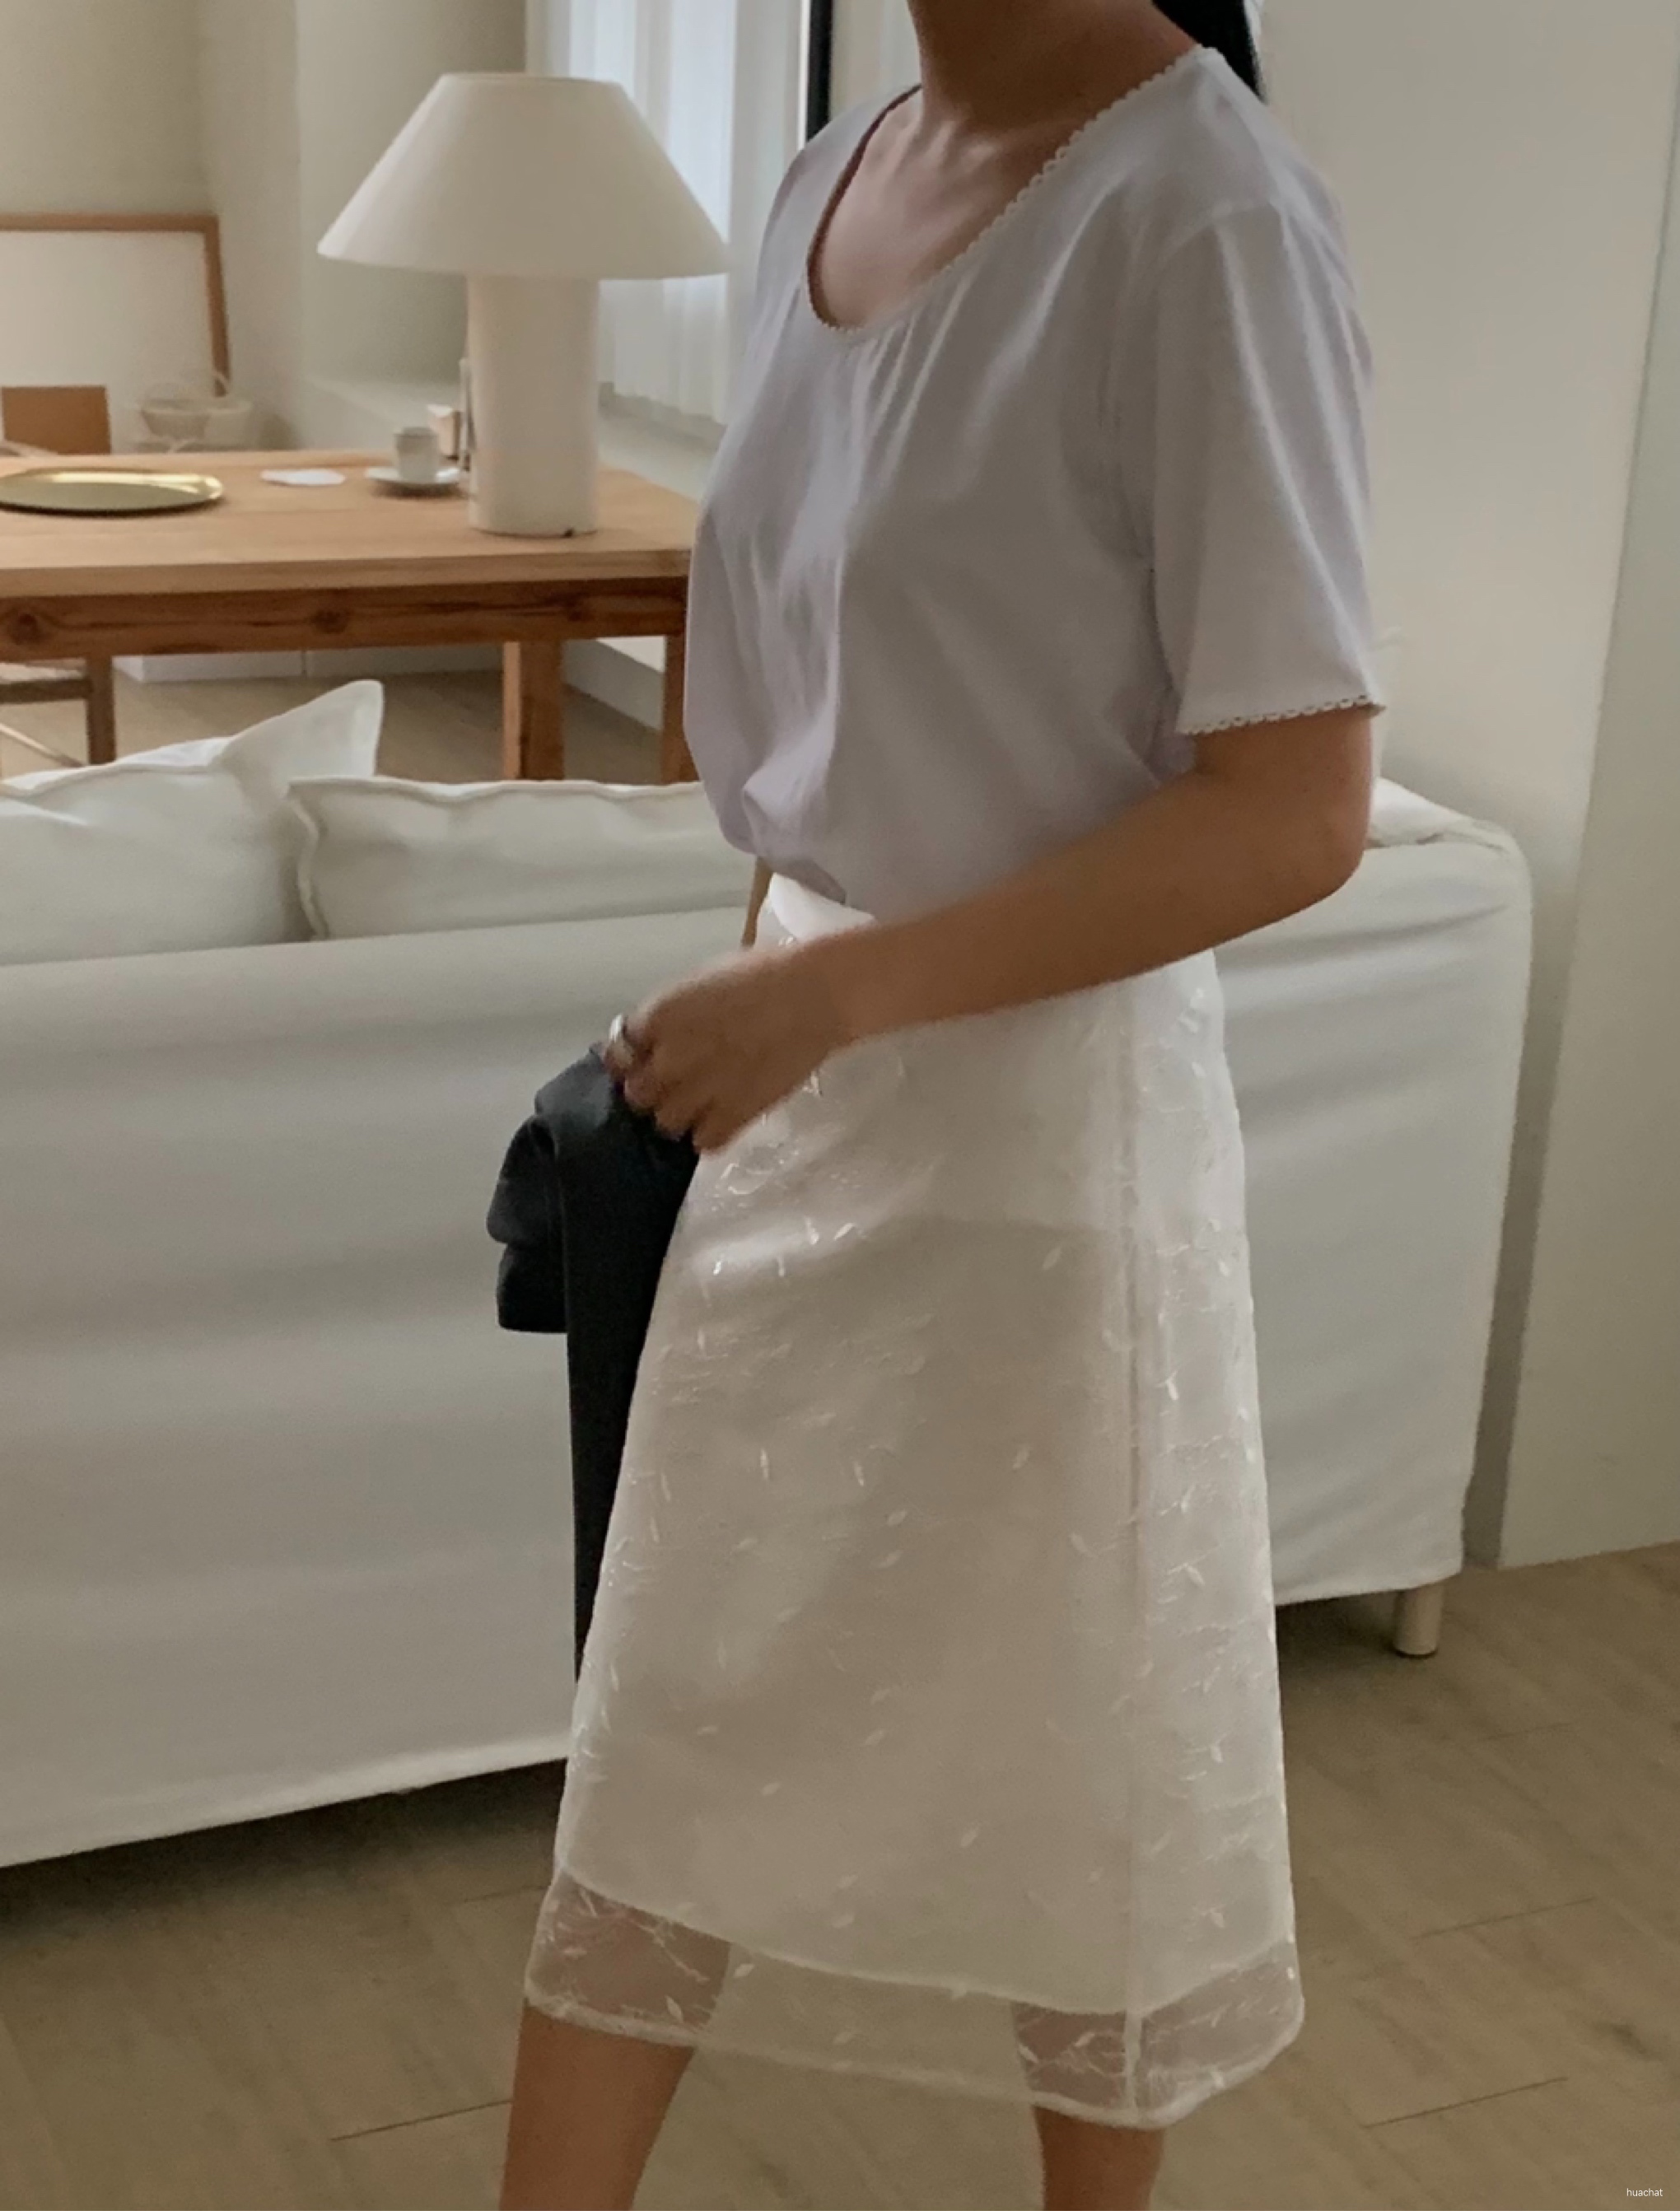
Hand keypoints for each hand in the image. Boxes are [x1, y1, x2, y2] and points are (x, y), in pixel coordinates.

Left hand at [603, 943, 852, 1153]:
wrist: (813, 995)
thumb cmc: (763, 972)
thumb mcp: (702, 981)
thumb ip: (673, 1013)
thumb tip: (659, 1033)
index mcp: (659, 1017)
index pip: (618, 1052)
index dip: (631, 1057)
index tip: (644, 1058)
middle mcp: (669, 1058)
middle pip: (637, 1094)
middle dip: (652, 1090)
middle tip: (674, 1083)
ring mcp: (699, 1092)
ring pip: (665, 1123)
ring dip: (678, 1116)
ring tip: (700, 1105)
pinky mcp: (734, 1116)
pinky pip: (704, 1142)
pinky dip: (709, 1134)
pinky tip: (722, 1119)